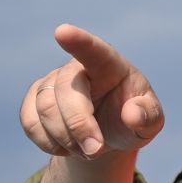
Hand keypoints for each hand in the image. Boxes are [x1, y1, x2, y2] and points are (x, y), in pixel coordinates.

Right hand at [20, 25, 165, 159]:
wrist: (107, 134)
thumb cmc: (133, 120)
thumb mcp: (151, 121)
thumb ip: (148, 116)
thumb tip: (131, 115)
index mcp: (109, 65)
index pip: (93, 50)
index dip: (78, 41)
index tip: (62, 31)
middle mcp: (76, 68)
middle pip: (65, 93)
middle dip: (79, 126)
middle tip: (95, 150)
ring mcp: (51, 82)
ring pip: (45, 110)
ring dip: (67, 138)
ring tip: (89, 149)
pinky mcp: (33, 101)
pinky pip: (30, 123)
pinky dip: (49, 143)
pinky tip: (69, 146)